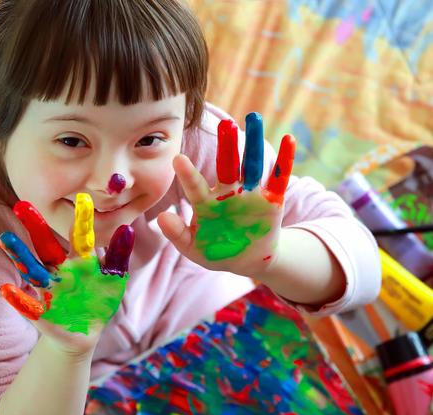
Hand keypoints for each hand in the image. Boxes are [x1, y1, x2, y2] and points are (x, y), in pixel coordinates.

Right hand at [0, 194, 134, 353]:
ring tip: (6, 238)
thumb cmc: (99, 301)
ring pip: (32, 270)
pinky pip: (28, 305)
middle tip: (22, 204)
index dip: (81, 219)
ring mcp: (49, 290)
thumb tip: (127, 228)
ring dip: (20, 255)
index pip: (79, 236)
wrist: (84, 333)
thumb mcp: (113, 279)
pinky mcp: (42, 314)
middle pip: (46, 246)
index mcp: (79, 261)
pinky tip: (6, 289)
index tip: (82, 197)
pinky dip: (18, 298)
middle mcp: (60, 270)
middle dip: (35, 227)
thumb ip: (118, 256)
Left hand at [158, 112, 294, 277]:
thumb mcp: (193, 248)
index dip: (188, 175)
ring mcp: (250, 194)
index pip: (195, 187)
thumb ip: (177, 234)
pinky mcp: (272, 200)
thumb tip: (161, 217)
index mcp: (206, 203)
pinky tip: (289, 139)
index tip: (177, 159)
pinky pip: (279, 178)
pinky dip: (285, 160)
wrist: (246, 260)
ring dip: (253, 143)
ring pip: (252, 165)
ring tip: (253, 118)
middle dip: (226, 146)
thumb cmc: (215, 251)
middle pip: (227, 165)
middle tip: (225, 124)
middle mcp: (228, 193)